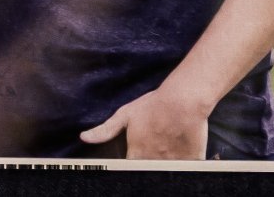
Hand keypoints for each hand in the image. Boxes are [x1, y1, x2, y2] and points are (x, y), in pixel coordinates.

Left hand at [81, 79, 215, 159]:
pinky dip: (183, 168)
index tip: (132, 161)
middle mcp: (152, 161)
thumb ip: (105, 130)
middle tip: (150, 155)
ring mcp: (171, 163)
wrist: (182, 100)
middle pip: (146, 172)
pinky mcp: (190, 162)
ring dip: (163, 167)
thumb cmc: (154, 105)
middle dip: (147, 166)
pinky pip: (187, 172)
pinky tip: (181, 159)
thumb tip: (84, 137)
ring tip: (164, 154)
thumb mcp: (125, 114)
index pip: (127, 169)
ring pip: (165, 173)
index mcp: (136, 153)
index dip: (130, 165)